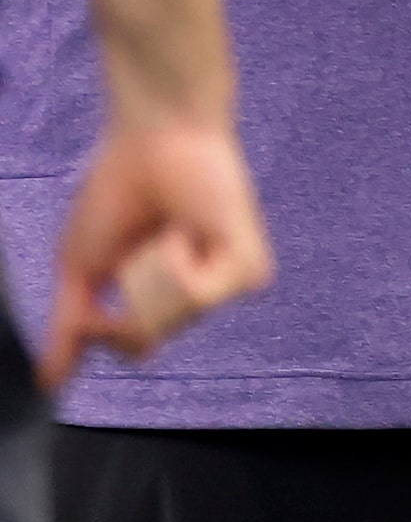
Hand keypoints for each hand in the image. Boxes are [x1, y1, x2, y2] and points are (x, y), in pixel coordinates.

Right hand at [43, 115, 270, 390]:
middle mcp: (201, 299)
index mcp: (165, 299)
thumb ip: (70, 327)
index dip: (106, 330)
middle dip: (128, 286)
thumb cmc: (118, 191)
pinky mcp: (252, 274)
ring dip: (150, 269)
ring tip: (168, 228)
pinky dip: (177, 257)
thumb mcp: (82, 267)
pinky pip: (198, 295)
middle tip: (141, 239)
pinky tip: (188, 228)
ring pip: (171, 319)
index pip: (135, 347)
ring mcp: (228, 288)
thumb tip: (48, 382)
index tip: (97, 291)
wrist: (154, 138)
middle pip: (147, 337)